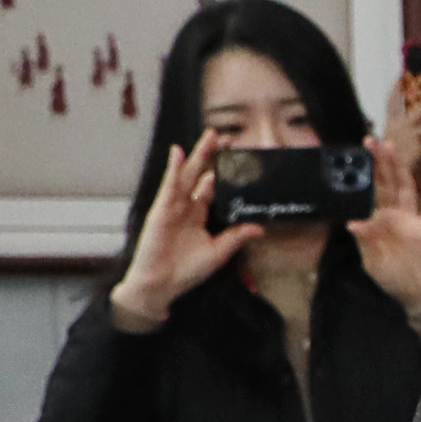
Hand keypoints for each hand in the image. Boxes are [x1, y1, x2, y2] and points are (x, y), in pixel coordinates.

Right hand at [109, 131, 261, 328]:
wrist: (161, 285)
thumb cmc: (185, 271)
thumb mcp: (218, 253)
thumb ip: (236, 238)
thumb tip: (259, 228)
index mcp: (198, 214)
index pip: (213, 187)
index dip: (224, 172)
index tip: (238, 158)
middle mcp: (186, 206)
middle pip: (200, 175)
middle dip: (211, 156)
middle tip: (224, 137)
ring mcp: (172, 206)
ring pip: (187, 175)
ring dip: (197, 155)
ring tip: (209, 137)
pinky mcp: (161, 210)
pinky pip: (169, 186)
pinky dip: (174, 170)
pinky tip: (179, 154)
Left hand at [351, 121, 420, 315]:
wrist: (417, 295)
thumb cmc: (393, 278)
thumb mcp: (372, 262)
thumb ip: (365, 241)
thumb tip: (354, 223)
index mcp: (379, 221)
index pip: (370, 192)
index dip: (365, 175)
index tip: (357, 155)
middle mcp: (394, 215)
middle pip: (386, 183)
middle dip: (379, 162)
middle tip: (370, 140)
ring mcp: (411, 219)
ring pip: (405, 188)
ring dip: (399, 168)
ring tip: (392, 147)